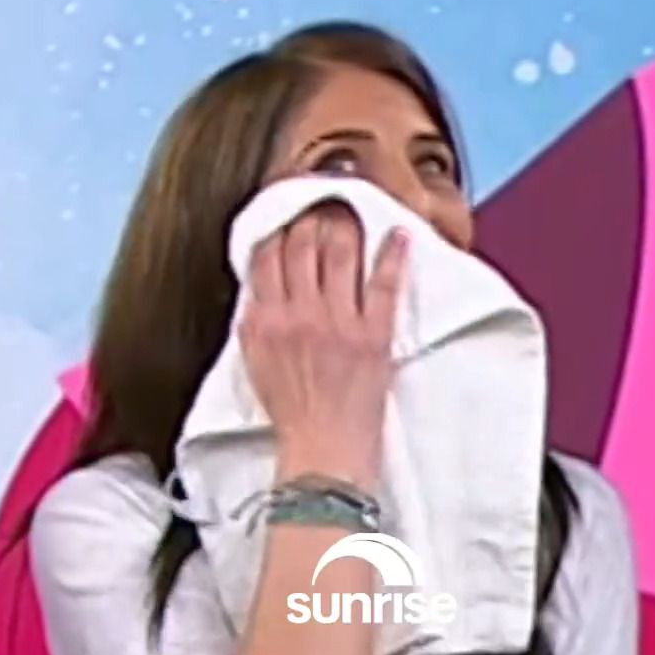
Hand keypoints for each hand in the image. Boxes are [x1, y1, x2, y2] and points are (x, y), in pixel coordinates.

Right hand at [238, 203, 407, 487]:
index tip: (289, 210)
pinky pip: (385, 284)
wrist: (325, 453)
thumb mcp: (255, 360)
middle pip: (305, 244)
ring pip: (342, 252)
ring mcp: (341, 321)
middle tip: (322, 201)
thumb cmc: (291, 413)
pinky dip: (393, 255)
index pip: (270, 253)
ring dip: (347, 224)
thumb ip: (256, 315)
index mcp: (267, 319)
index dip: (280, 225)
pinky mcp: (375, 334)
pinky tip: (399, 234)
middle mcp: (302, 312)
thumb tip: (262, 277)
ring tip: (352, 209)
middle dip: (313, 215)